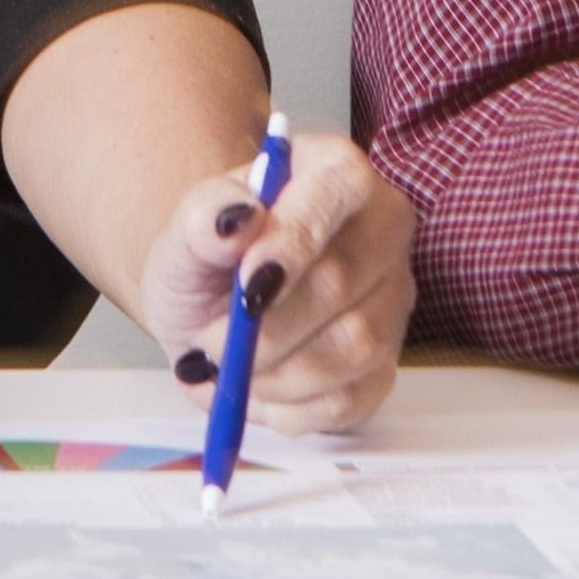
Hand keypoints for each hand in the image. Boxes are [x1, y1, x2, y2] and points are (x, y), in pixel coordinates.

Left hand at [132, 129, 409, 434]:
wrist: (210, 307)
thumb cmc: (208, 256)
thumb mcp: (186, 228)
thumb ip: (203, 216)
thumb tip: (235, 218)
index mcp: (337, 171)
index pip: (340, 188)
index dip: (294, 240)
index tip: (246, 287)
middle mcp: (381, 229)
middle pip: (342, 282)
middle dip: (265, 328)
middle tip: (210, 344)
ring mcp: (392, 299)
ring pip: (353, 347)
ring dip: (275, 371)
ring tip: (229, 365)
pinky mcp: (385, 365)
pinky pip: (351, 399)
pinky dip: (290, 406)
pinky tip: (259, 387)